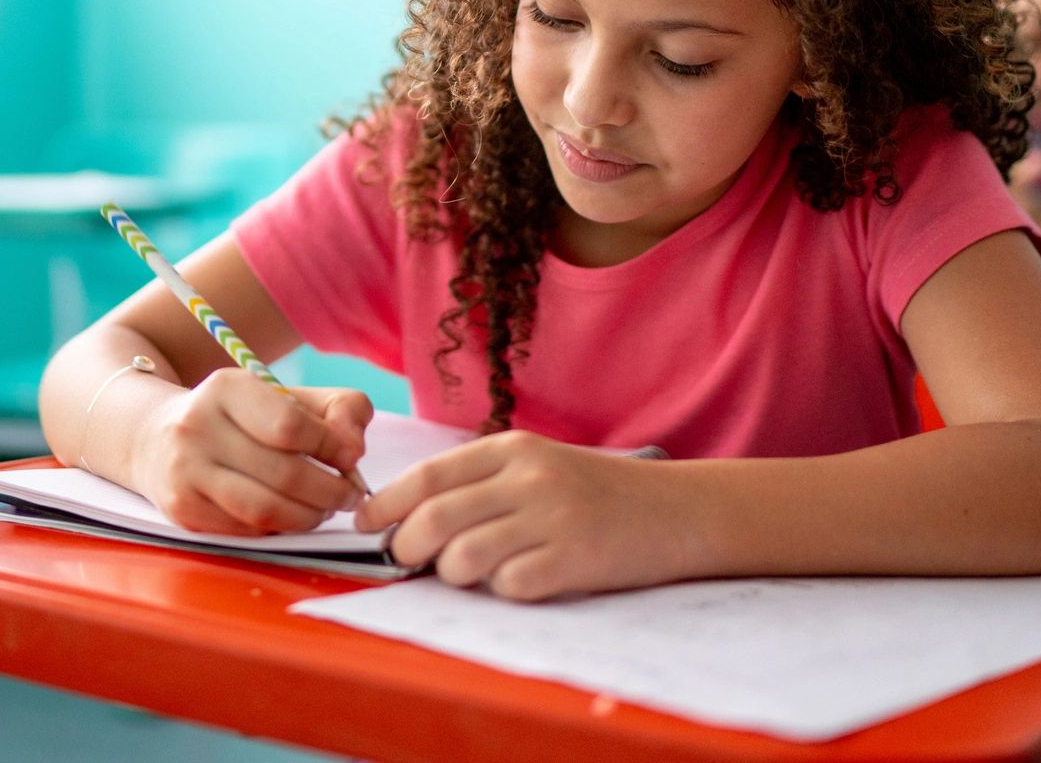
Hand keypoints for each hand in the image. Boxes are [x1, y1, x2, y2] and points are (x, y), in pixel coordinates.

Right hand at [130, 369, 372, 535]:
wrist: (155, 437)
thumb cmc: (238, 416)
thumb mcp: (284, 395)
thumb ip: (336, 409)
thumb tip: (353, 450)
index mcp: (227, 388)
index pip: (291, 425)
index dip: (332, 447)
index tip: (350, 457)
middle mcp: (198, 426)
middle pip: (283, 473)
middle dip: (330, 491)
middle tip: (349, 495)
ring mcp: (185, 472)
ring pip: (265, 510)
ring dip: (308, 517)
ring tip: (324, 510)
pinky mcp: (182, 510)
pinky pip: (245, 529)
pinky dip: (278, 528)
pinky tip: (289, 517)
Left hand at [353, 430, 692, 599]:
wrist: (675, 509)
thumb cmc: (595, 492)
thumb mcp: (536, 466)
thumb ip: (480, 484)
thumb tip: (408, 517)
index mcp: (512, 450)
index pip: (429, 475)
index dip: (386, 502)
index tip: (364, 523)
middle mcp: (528, 478)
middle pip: (436, 517)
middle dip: (406, 545)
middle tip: (406, 559)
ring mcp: (552, 519)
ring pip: (464, 557)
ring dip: (451, 573)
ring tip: (467, 572)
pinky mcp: (574, 560)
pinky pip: (510, 585)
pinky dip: (501, 590)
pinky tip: (518, 579)